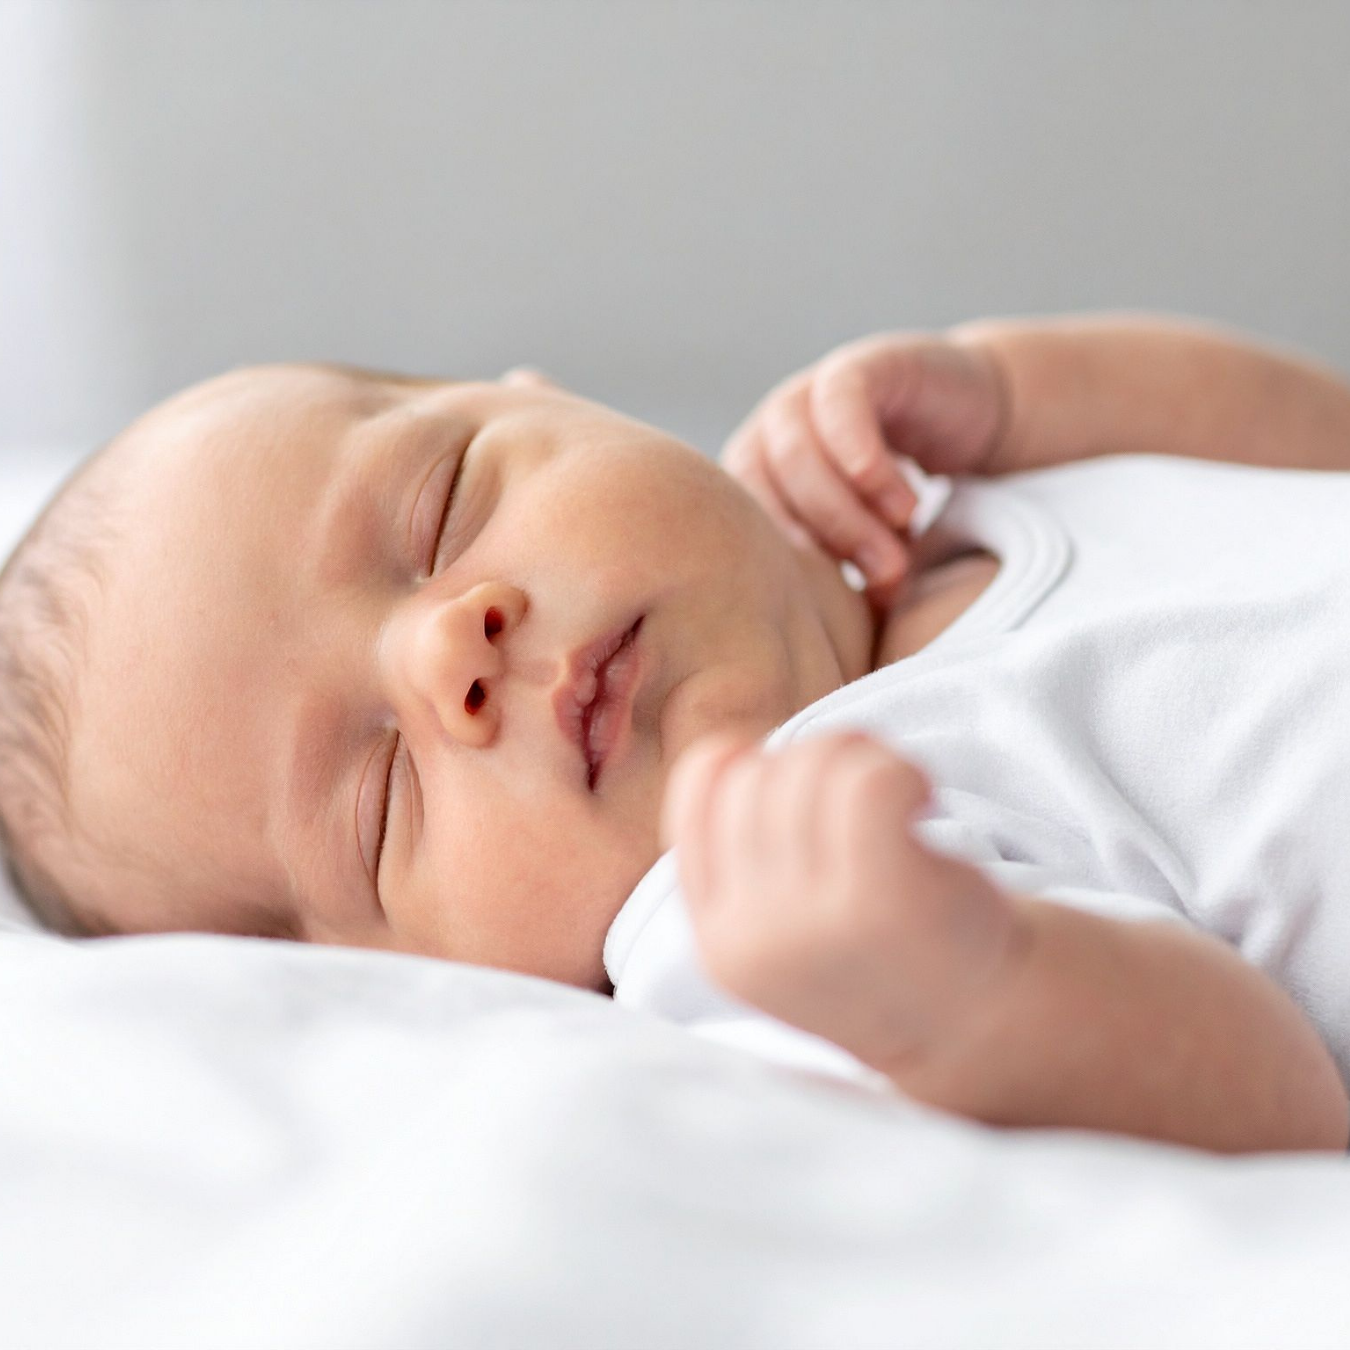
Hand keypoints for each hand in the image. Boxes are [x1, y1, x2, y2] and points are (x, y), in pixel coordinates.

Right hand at [660, 730, 1021, 1075]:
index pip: (703, 790)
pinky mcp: (885, 902)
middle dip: (817, 759)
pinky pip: (870, 784)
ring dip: (865, 759)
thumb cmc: (879, 952)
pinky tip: (922, 798)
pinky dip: (901, 771)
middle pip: (760, 777)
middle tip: (867, 791)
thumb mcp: (780, 929)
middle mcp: (757, 936)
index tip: (803, 787)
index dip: (751, 761)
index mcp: (720, 941)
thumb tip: (730, 753)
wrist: (978, 1024)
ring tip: (897, 790)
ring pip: (813, 770)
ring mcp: (816, 923)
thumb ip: (743, 861)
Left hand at [720, 333, 1006, 610]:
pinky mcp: (855, 368)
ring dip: (851, 516)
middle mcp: (767, 436)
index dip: (787, 582)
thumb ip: (834, 598)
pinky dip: (865, 458)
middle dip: (828, 551)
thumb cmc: (905, 510)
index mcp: (753, 485)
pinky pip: (839, 405)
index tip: (840, 621)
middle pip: (765, 496)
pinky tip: (904, 502)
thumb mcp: (864, 558)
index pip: (737, 537)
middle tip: (886, 587)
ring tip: (900, 555)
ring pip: (798, 455)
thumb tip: (807, 678)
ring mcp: (806, 397)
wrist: (970, 421)